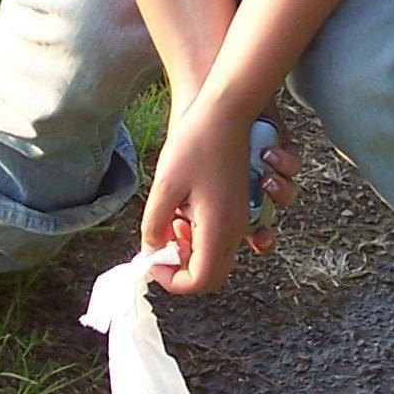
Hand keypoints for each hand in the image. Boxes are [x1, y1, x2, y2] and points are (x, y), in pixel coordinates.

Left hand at [144, 107, 300, 293]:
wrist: (226, 110)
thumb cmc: (196, 143)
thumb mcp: (164, 186)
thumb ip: (154, 225)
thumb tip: (152, 251)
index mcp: (219, 229)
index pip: (199, 282)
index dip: (171, 280)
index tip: (152, 259)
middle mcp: (236, 229)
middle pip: (210, 275)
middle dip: (182, 267)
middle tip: (161, 243)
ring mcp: (242, 217)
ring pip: (215, 255)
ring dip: (190, 248)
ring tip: (172, 220)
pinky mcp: (240, 203)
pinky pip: (221, 235)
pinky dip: (201, 232)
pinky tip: (186, 207)